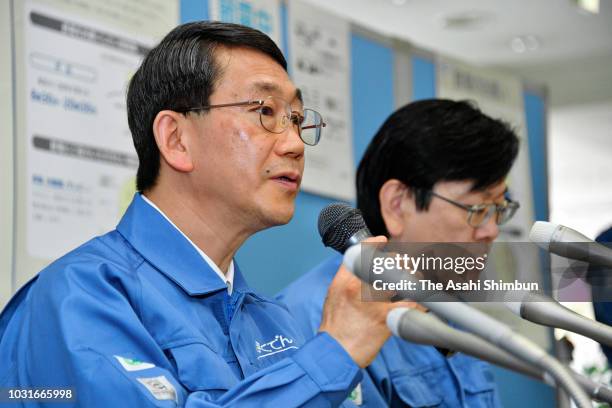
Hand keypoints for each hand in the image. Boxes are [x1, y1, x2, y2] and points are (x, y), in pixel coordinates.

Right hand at [318, 236, 420, 367]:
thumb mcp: (334, 291)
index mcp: (346, 280)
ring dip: (413, 278)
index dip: (377, 244)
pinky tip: (422, 300)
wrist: (336, 351)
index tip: (384, 242)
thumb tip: (362, 256)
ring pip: (403, 280)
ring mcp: (375, 304)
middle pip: (389, 263)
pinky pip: (412, 304)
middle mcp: (360, 289)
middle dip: (401, 262)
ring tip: (415, 279)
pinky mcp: (388, 319)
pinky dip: (421, 300)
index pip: (364, 252)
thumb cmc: (335, 323)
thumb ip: (347, 272)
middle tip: (405, 265)